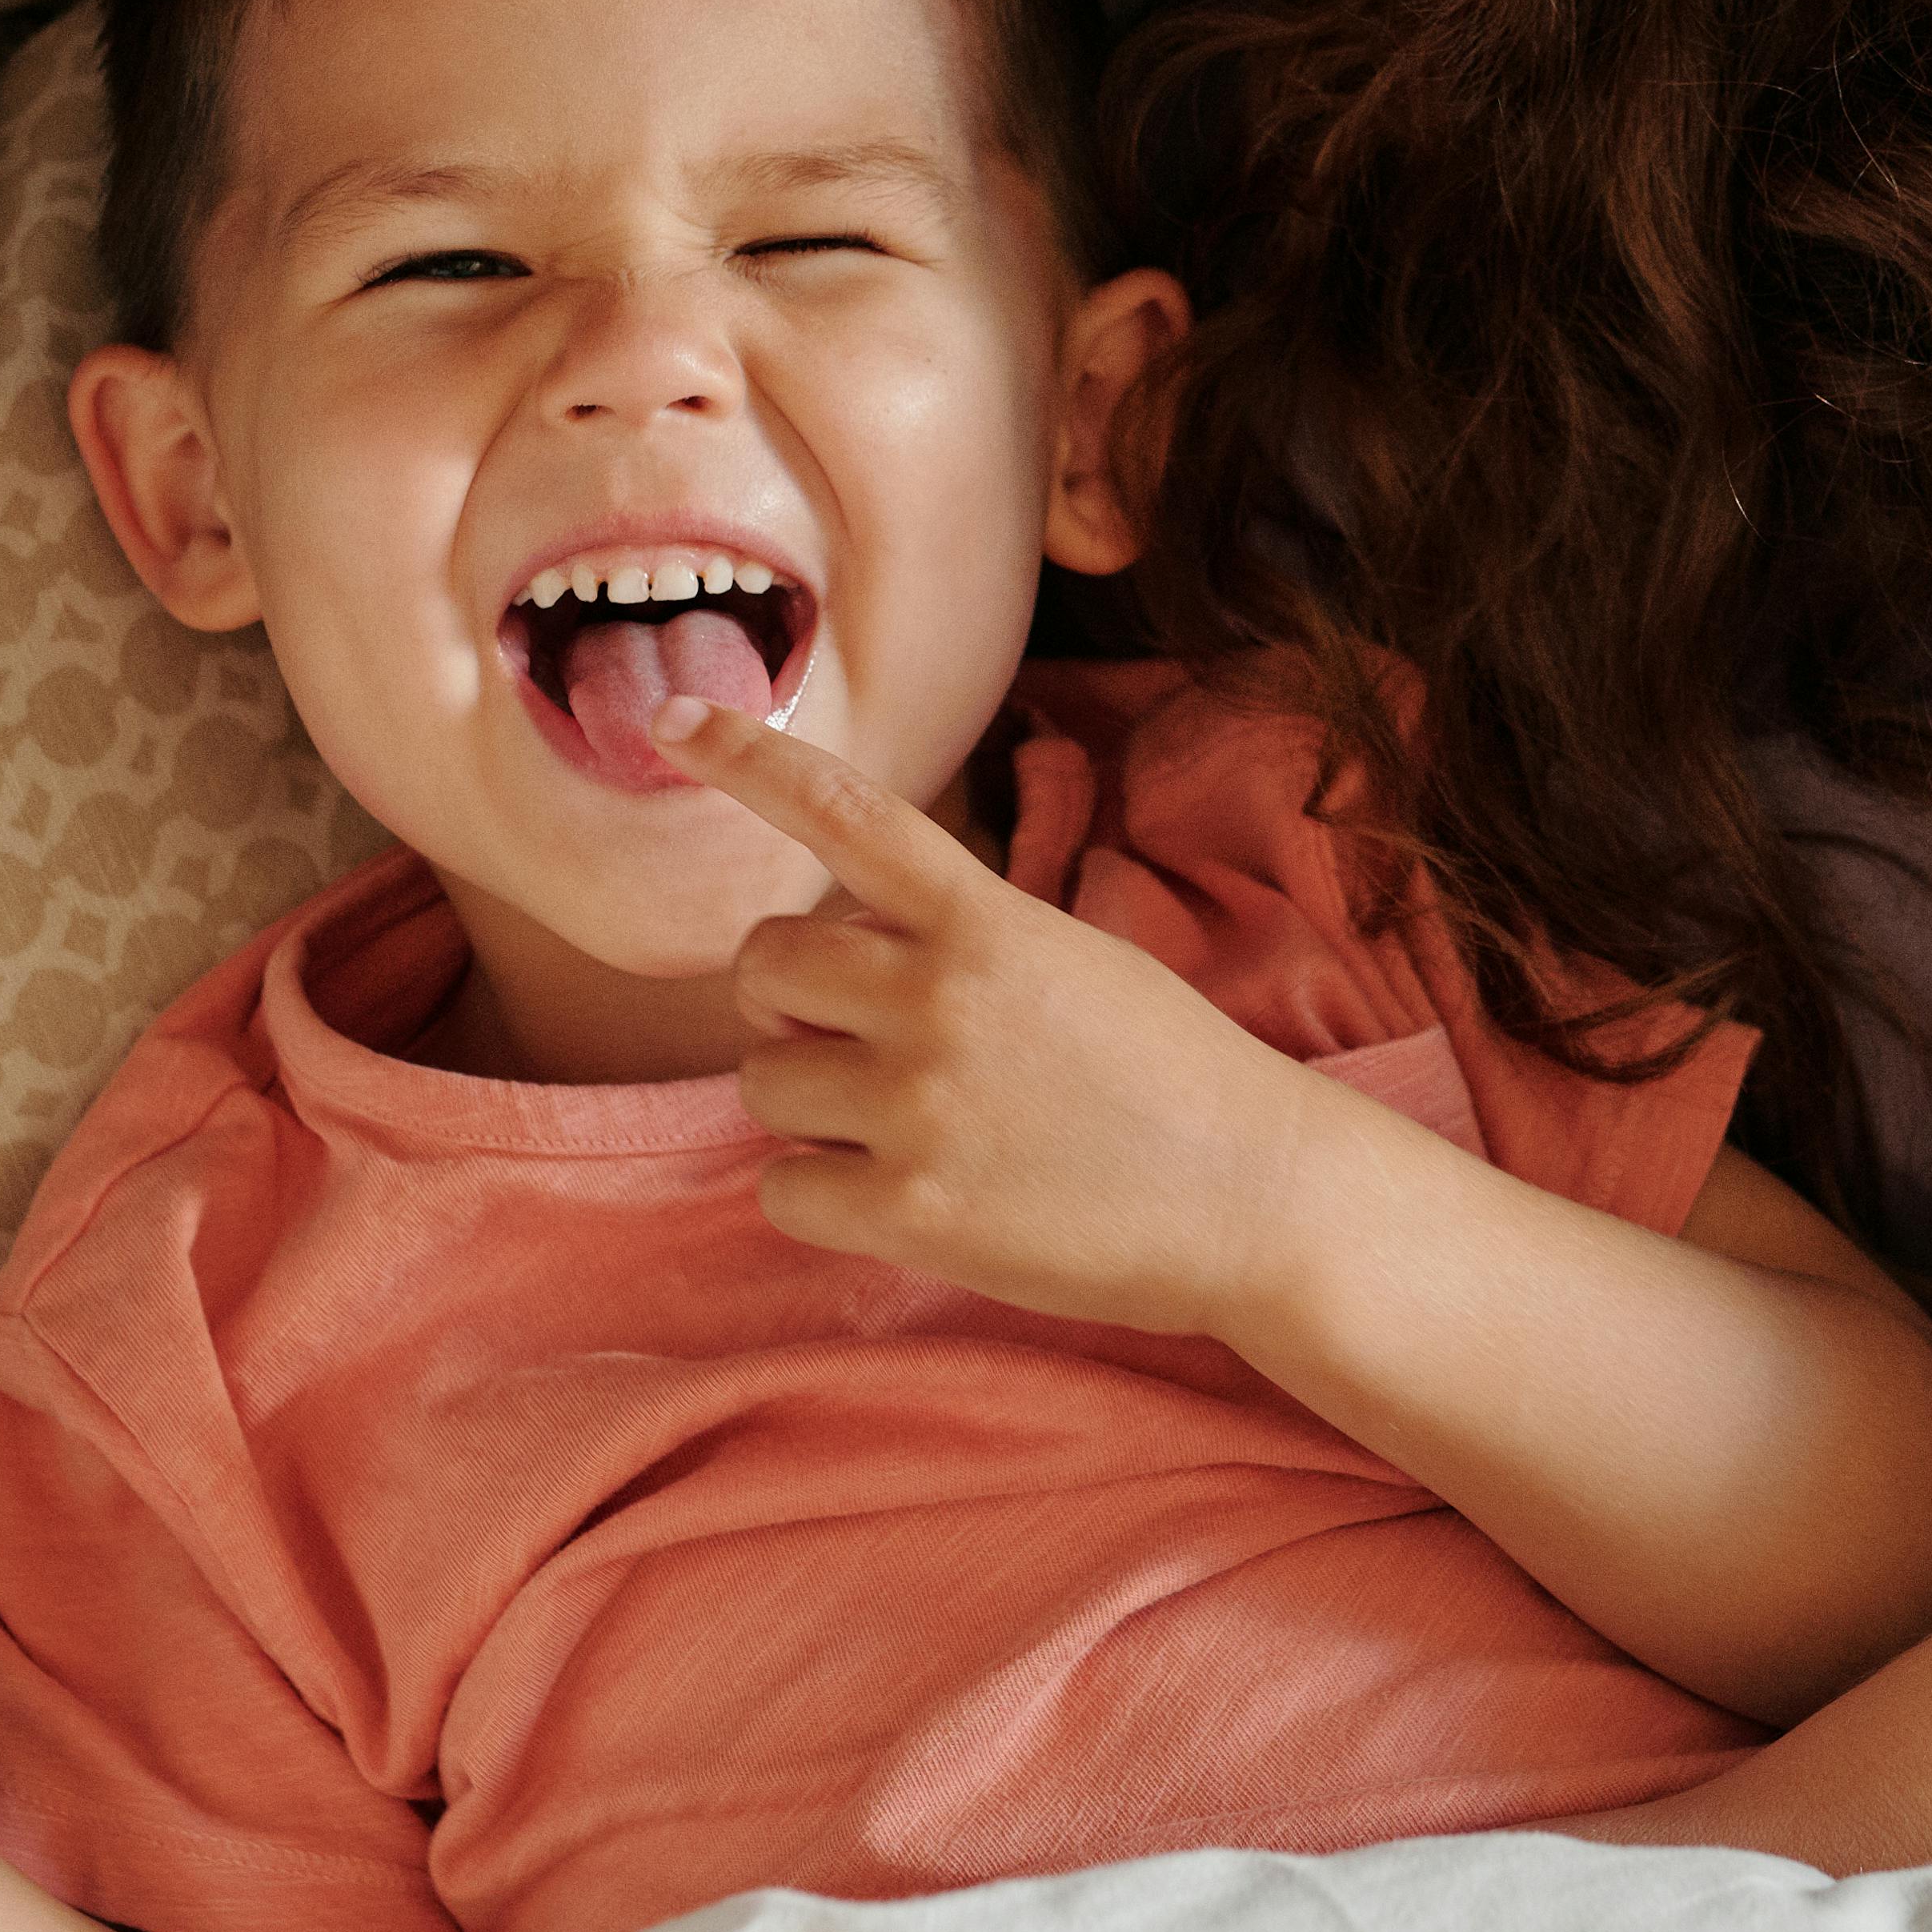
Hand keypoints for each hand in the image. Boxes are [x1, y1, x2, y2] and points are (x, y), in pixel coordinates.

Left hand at [661, 698, 1377, 1341]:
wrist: (1261, 1199)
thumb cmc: (1171, 1078)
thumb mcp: (1074, 959)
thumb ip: (958, 942)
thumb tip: (833, 960)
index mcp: (985, 921)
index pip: (844, 815)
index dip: (747, 759)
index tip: (670, 719)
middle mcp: (937, 998)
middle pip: (765, 968)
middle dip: (793, 1005)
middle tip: (864, 1045)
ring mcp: (918, 1107)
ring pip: (764, 1082)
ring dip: (813, 1109)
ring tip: (916, 1132)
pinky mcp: (911, 1212)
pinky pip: (782, 1190)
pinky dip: (823, 1198)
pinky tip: (909, 1199)